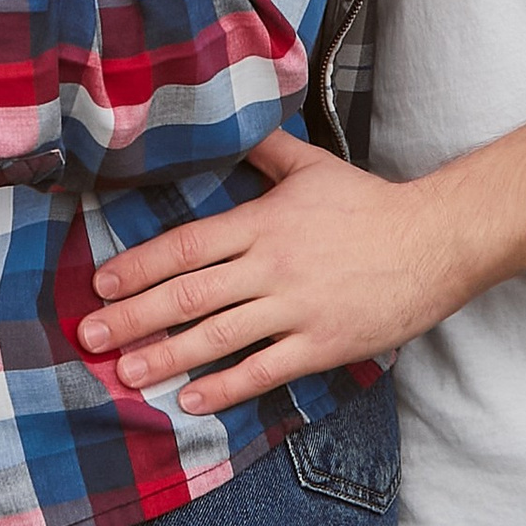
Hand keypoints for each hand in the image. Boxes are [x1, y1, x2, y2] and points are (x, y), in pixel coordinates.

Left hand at [76, 113, 525, 411]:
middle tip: (89, 338)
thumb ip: (265, 150)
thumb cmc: (371, 204)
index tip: (101, 285)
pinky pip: (265, 370)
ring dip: (166, 358)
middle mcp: (272, 266)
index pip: (186, 246)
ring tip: (126, 374)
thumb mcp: (313, 166)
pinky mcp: (323, 344)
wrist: (436, 241)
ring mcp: (297, 308)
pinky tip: (192, 401)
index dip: (138, 266)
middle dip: (133, 318)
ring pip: (218, 337)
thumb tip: (231, 124)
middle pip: (189, 295)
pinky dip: (225, 388)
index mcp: (263, 222)